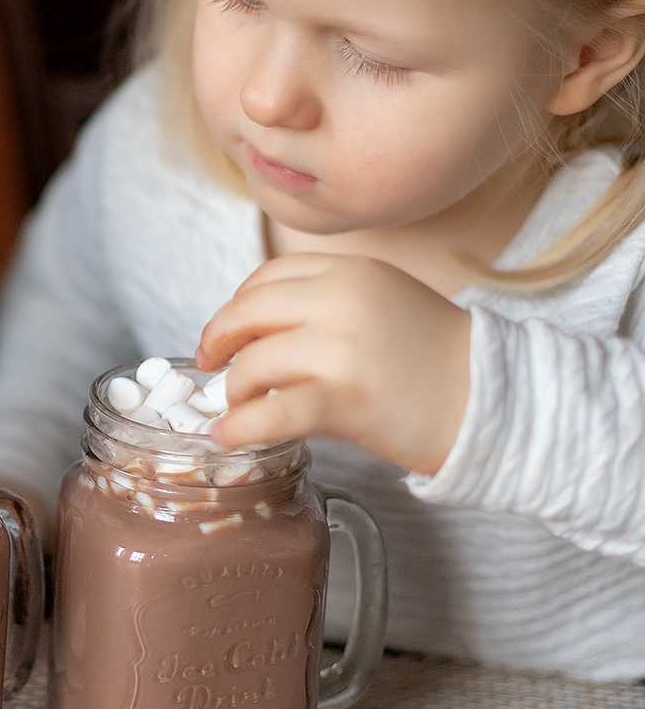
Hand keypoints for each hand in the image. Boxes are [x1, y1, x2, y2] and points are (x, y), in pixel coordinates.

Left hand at [195, 254, 470, 475]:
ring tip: (240, 409)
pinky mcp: (344, 400)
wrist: (496, 398)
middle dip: (220, 342)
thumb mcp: (382, 299)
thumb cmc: (439, 357)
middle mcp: (339, 300)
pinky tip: (229, 437)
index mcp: (349, 270)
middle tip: (211, 367)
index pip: (267, 279)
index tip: (226, 332)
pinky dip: (240, 428)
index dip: (236, 307)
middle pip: (248, 314)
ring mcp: (340, 349)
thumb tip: (261, 328)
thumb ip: (327, 301)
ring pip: (253, 365)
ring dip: (236, 392)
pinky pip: (271, 413)